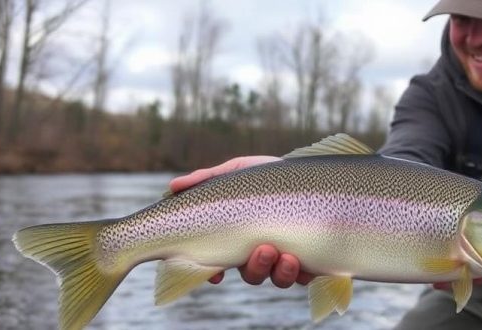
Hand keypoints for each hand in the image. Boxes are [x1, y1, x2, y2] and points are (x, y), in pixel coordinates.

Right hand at [169, 156, 314, 287]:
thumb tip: (172, 187)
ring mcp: (284, 258)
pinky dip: (303, 273)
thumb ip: (205, 179)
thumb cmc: (264, 174)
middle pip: (251, 274)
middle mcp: (258, 253)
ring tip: (288, 256)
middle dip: (256, 267)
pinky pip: (305, 276)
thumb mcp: (235, 172)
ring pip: (278, 278)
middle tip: (264, 250)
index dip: (213, 273)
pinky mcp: (310, 258)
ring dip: (280, 272)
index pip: (219, 264)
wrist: (305, 171)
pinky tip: (304, 261)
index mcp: (237, 239)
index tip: (216, 273)